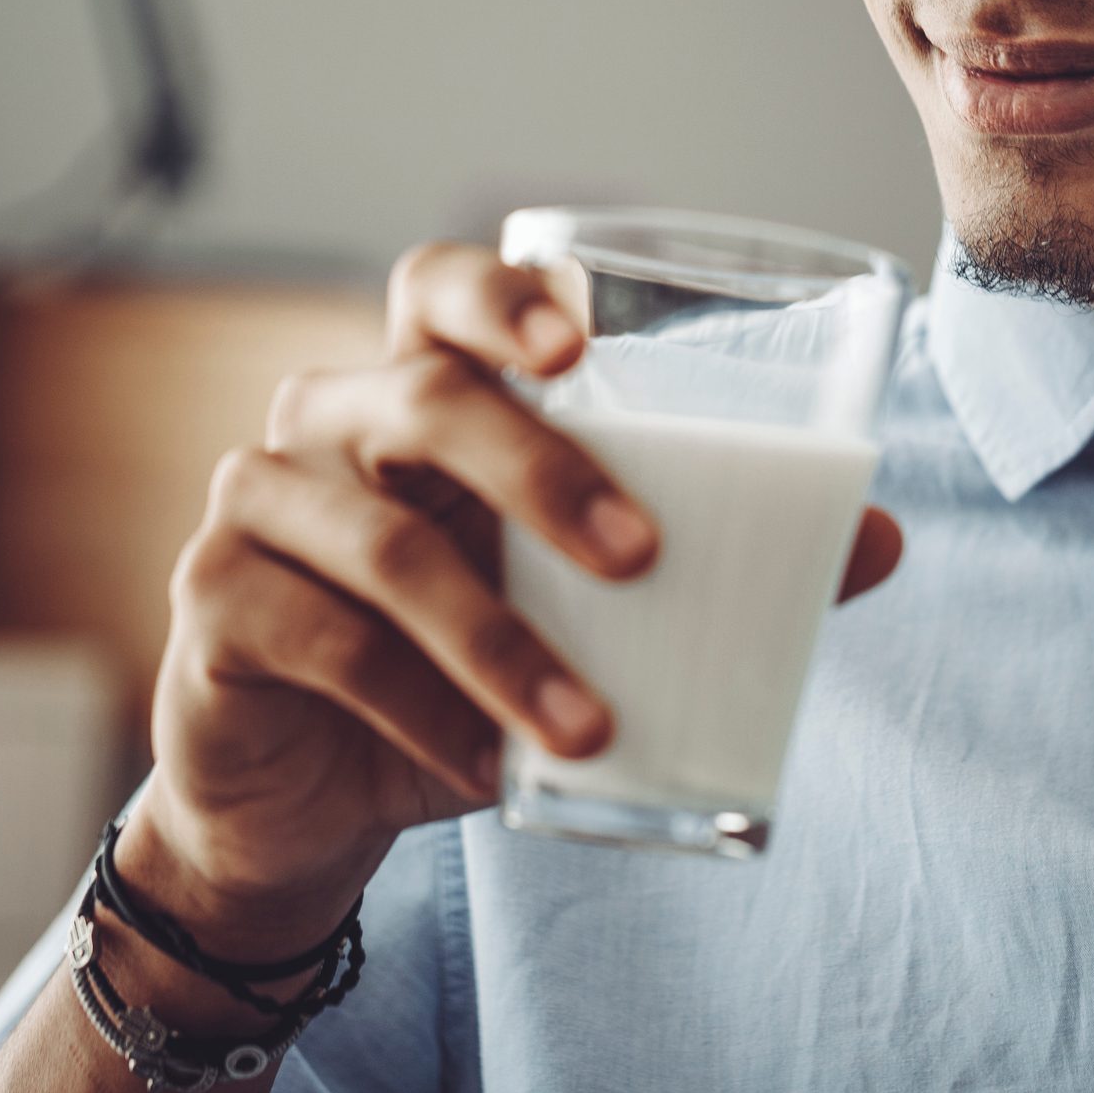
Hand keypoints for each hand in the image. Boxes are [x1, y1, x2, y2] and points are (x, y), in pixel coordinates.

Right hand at [122, 242, 904, 955]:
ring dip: (496, 641)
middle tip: (641, 558)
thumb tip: (880, 539)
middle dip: (537, 468)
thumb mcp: (579, 620)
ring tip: (587, 728)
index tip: (580, 341)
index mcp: (418, 396)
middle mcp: (328, 425)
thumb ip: (709, 567)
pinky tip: (485, 766)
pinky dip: (417, 708)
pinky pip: (320, 640)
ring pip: (377, 541)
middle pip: (419, 397)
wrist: (320, 802)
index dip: (499, 293)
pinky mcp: (213, 606)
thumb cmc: (463, 676)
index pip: (436, 290)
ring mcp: (258, 507)